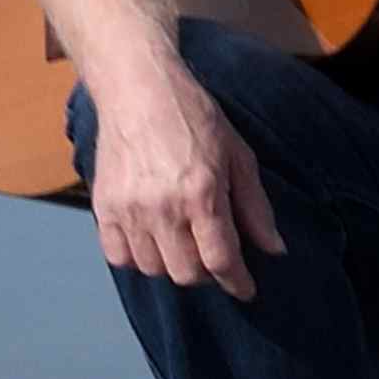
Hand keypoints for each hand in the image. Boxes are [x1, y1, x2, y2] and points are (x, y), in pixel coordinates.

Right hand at [85, 61, 282, 301]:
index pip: (221, 260)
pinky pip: (117, 256)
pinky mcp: (103, 205)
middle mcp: (161, 207)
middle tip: (215, 258)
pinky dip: (137, 258)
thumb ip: (255, 208)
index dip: (237, 282)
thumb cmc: (195, 119)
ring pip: (153, 269)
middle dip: (207, 274)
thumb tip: (274, 250)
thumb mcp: (239, 158)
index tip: (246, 289)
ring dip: (173, 266)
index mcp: (201, 194)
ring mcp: (128, 208)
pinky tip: (153, 241)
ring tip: (185, 245)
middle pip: (186, 273)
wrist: (138, 89)